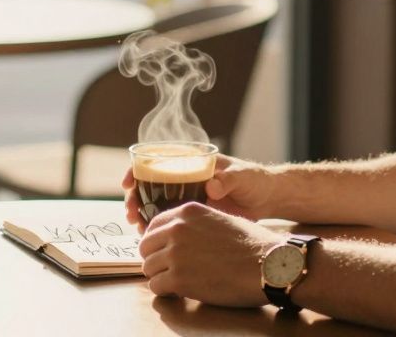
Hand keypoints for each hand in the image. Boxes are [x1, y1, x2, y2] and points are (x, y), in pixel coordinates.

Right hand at [123, 155, 275, 231]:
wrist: (267, 200)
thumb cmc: (254, 180)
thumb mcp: (242, 175)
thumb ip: (228, 179)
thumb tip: (212, 186)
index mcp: (192, 161)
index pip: (156, 159)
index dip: (136, 169)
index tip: (128, 182)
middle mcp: (184, 177)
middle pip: (149, 183)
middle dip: (134, 196)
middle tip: (131, 212)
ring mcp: (186, 196)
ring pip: (155, 202)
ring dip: (141, 212)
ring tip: (136, 225)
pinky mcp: (191, 215)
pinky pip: (168, 219)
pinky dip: (156, 226)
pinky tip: (149, 235)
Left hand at [139, 202, 282, 306]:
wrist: (268, 265)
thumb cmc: (252, 244)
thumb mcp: (220, 219)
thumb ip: (195, 224)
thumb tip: (180, 235)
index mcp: (186, 212)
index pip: (153, 225)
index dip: (157, 241)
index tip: (164, 251)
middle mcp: (176, 229)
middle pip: (146, 247)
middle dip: (156, 259)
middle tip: (170, 270)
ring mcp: (175, 254)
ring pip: (148, 267)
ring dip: (161, 276)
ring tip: (178, 282)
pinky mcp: (179, 279)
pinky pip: (156, 287)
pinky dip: (166, 292)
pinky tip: (181, 292)